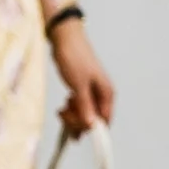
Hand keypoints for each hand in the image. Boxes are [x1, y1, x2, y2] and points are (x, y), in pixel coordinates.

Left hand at [48, 14, 116, 136]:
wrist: (65, 39)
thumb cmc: (74, 57)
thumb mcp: (78, 85)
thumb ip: (85, 106)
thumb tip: (90, 126)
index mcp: (107, 93)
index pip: (104, 122)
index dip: (90, 128)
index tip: (74, 129)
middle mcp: (102, 95)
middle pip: (94, 120)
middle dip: (77, 120)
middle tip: (64, 112)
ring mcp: (92, 93)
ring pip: (85, 115)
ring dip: (72, 116)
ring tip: (62, 108)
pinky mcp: (83, 91)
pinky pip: (79, 108)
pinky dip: (70, 110)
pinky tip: (64, 106)